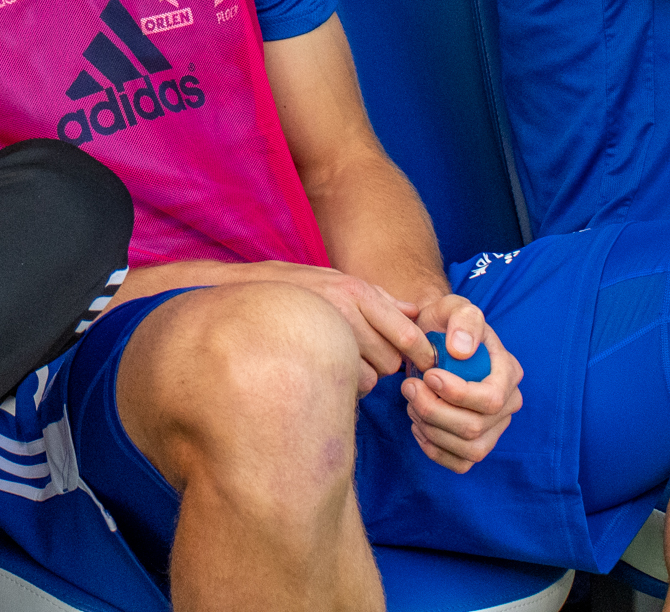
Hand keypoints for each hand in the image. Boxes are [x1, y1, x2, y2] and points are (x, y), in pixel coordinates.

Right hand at [235, 262, 435, 394]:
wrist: (241, 294)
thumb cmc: (294, 288)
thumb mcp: (336, 280)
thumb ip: (379, 298)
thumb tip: (414, 311)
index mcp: (356, 291)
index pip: (407, 332)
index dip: (423, 354)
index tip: (428, 364)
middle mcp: (345, 312)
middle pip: (392, 360)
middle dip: (385, 363)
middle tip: (367, 356)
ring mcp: (327, 337)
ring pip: (373, 378)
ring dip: (364, 377)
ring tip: (343, 362)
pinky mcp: (312, 360)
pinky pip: (347, 388)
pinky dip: (344, 385)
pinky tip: (329, 370)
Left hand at [399, 295, 523, 472]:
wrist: (431, 340)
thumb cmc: (444, 324)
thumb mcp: (453, 307)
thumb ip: (463, 320)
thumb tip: (462, 350)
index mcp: (508, 372)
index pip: (491, 400)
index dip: (456, 394)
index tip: (427, 375)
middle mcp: (508, 403)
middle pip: (474, 428)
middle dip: (433, 410)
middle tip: (408, 387)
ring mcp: (495, 428)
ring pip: (469, 450)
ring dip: (431, 428)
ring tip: (412, 402)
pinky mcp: (476, 444)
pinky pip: (460, 463)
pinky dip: (434, 448)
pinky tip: (418, 424)